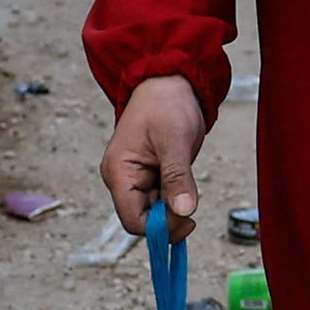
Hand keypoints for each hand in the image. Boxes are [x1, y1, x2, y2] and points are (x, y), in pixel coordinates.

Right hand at [104, 76, 210, 234]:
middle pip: (143, 220)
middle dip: (169, 219)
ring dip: (173, 208)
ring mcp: (135, 179)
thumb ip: (177, 177)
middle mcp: (122, 180)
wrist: (167, 82)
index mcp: (119, 172)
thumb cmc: (166, 104)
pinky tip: (185, 186)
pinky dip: (176, 199)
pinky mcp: (149, 176)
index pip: (133, 220)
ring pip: (154, 212)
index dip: (160, 227)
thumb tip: (183, 211)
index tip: (187, 219)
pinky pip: (161, 199)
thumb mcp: (175, 140)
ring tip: (187, 185)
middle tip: (191, 204)